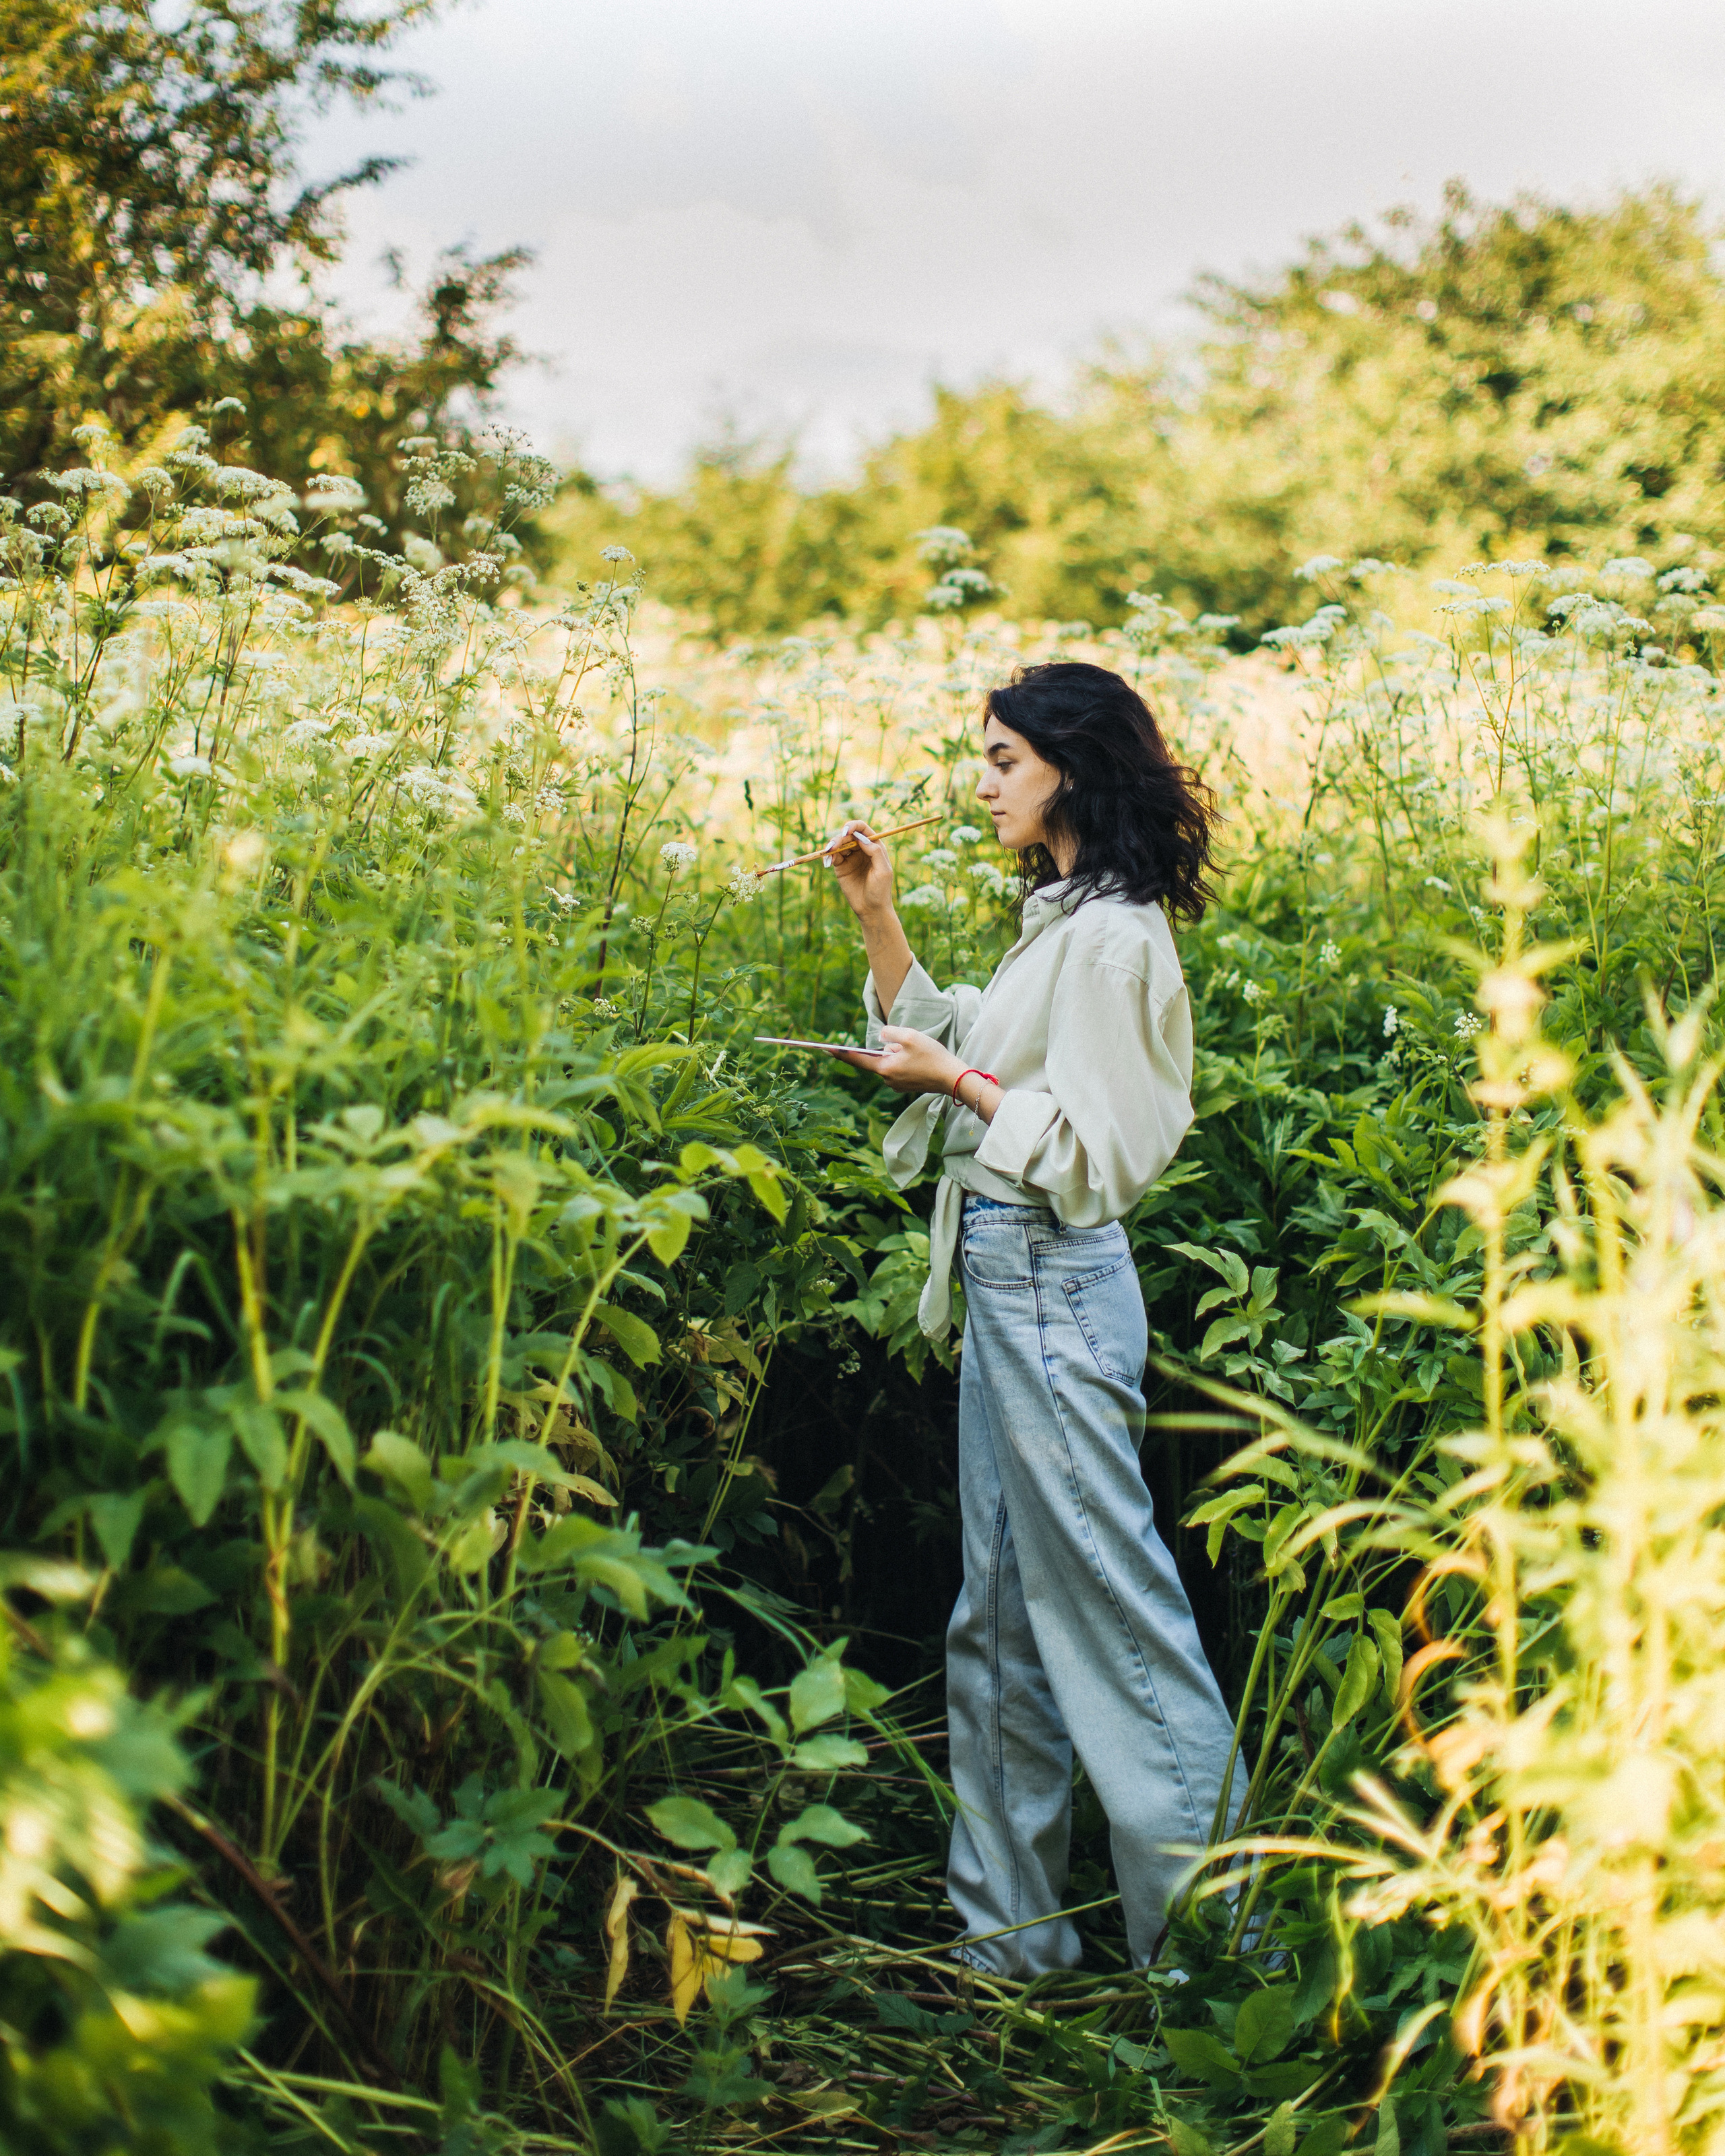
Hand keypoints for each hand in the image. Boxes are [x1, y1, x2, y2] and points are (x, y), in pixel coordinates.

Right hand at [827, 820, 895, 922]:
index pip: (863, 829)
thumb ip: (875, 852)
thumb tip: (861, 837)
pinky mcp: (841, 867)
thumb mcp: (883, 871)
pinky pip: (833, 856)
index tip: (846, 831)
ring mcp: (851, 858)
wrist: (871, 909)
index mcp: (874, 847)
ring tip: (829, 853)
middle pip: (848, 835)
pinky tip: (828, 863)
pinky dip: (828, 856)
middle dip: (839, 838)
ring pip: (839, 844)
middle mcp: (862, 849)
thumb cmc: (881, 890)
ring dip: (832, 846)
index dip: (853, 826)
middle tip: (832, 847)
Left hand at [833, 1025, 961, 1097]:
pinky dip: (906, 1061)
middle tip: (911, 1047)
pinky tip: (920, 1060)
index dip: (840, 1053)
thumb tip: (881, 1038)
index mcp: (884, 1068)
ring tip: (919, 1053)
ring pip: (890, 1062)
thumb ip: (889, 1033)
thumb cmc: (932, 1056)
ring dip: (899, 1054)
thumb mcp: (909, 1036)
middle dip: (891, 1047)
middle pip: (879, 1057)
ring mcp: (896, 1084)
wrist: (952, 1078)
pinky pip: (898, 1068)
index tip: (825, 1048)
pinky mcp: (905, 1085)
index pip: (856, 1059)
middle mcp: (886, 1079)